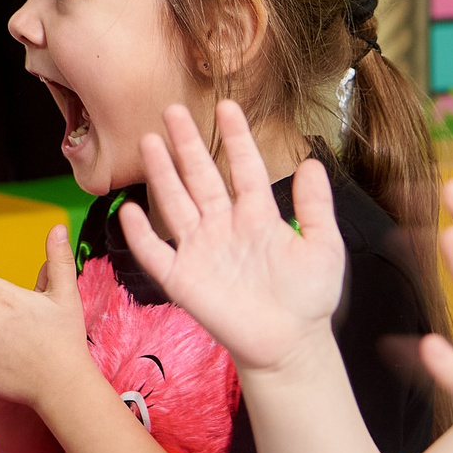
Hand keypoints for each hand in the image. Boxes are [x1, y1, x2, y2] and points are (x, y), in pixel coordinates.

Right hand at [119, 101, 344, 374]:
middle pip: (200, 177)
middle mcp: (224, 226)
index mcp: (257, 216)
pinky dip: (140, 234)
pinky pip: (156, 253)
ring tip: (150, 142)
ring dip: (162, 174)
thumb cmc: (308, 299)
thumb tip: (313, 163)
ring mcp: (200, 251)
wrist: (289, 345)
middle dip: (186, 144)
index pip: (243, 168)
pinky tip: (129, 210)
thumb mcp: (323, 247)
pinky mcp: (182, 280)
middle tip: (172, 110)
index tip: (228, 107)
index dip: (235, 138)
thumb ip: (315, 207)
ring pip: (175, 204)